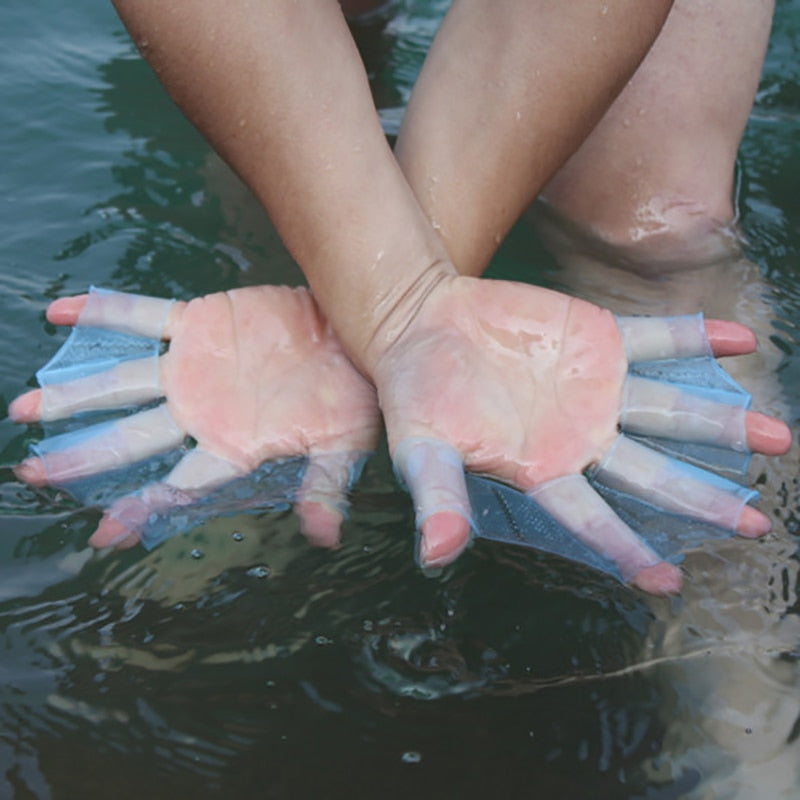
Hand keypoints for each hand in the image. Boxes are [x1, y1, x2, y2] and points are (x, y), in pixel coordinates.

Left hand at [10, 286, 380, 549]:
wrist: (351, 333)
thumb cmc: (351, 394)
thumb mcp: (344, 443)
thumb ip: (325, 484)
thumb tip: (326, 537)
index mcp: (233, 446)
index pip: (180, 482)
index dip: (143, 508)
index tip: (104, 532)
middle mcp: (202, 411)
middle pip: (133, 439)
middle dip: (83, 456)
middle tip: (34, 472)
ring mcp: (193, 367)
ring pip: (123, 382)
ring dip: (75, 393)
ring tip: (23, 409)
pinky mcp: (197, 324)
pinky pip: (142, 317)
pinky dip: (105, 314)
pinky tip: (59, 313)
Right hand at [373, 275, 791, 593]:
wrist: (424, 324)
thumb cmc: (416, 393)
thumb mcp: (420, 448)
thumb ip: (439, 497)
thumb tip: (438, 557)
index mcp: (541, 469)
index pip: (591, 517)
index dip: (625, 550)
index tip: (667, 581)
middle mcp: (580, 436)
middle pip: (651, 474)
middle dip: (702, 499)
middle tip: (754, 524)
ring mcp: (596, 387)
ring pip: (668, 410)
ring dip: (720, 422)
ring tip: (777, 439)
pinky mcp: (600, 340)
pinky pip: (657, 339)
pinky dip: (696, 337)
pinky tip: (741, 337)